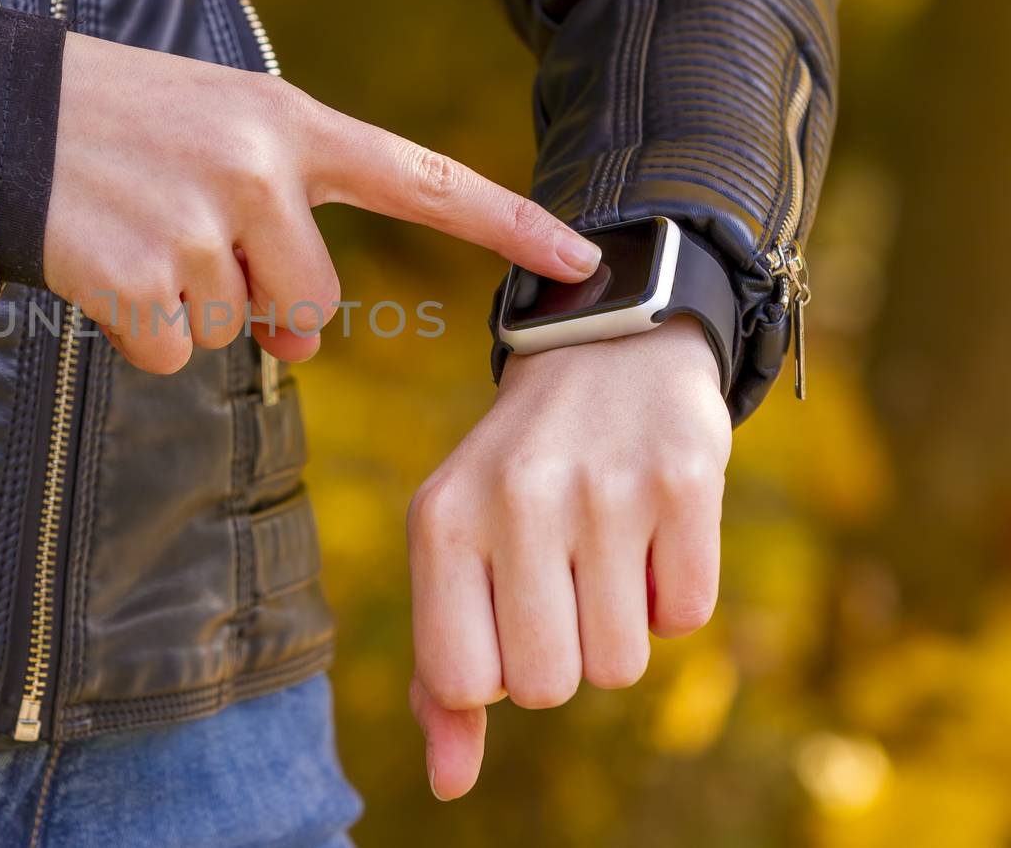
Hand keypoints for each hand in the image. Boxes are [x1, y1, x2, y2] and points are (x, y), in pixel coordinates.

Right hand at [42, 32, 602, 371]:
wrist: (1, 108)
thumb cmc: (123, 125)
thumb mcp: (220, 132)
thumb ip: (282, 220)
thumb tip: (299, 346)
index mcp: (291, 123)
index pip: (422, 179)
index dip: (507, 224)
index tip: (581, 261)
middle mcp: (259, 168)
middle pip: (314, 306)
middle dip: (266, 308)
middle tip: (199, 254)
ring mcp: (203, 222)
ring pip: (237, 334)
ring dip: (191, 310)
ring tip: (138, 236)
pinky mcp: (144, 275)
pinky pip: (173, 355)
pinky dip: (138, 335)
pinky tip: (106, 272)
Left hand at [407, 317, 731, 799]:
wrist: (602, 348)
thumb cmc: (516, 474)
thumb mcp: (456, 548)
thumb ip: (443, 666)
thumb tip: (448, 783)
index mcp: (442, 519)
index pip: (460, 681)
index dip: (493, 675)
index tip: (503, 618)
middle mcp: (516, 499)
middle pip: (547, 687)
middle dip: (561, 656)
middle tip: (560, 582)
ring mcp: (604, 488)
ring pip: (622, 664)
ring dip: (620, 628)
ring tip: (604, 550)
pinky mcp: (685, 480)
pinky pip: (688, 618)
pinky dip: (674, 595)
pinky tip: (651, 532)